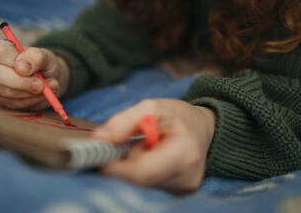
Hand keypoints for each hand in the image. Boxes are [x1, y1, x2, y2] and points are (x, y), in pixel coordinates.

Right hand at [0, 41, 69, 109]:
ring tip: (48, 87)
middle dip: (22, 82)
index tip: (34, 70)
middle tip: (41, 85)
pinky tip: (43, 94)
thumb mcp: (46, 57)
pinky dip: (33, 100)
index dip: (16, 62)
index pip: (0, 53)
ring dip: (32, 93)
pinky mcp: (4, 100)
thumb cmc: (45, 65)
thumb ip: (35, 57)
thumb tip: (21, 67)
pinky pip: (16, 103)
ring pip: (8, 92)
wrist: (51, 79)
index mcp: (3, 51)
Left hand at [92, 99, 215, 192]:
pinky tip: (150, 159)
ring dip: (134, 167)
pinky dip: (142, 171)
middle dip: (124, 164)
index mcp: (184, 154)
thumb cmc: (179, 117)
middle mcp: (186, 179)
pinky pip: (149, 185)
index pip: (142, 173)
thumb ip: (124, 121)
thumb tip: (99, 140)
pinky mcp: (178, 193)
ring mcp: (183, 189)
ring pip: (142, 183)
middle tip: (126, 144)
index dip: (116, 168)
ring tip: (145, 148)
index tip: (98, 158)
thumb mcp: (152, 107)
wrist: (202, 129)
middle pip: (139, 180)